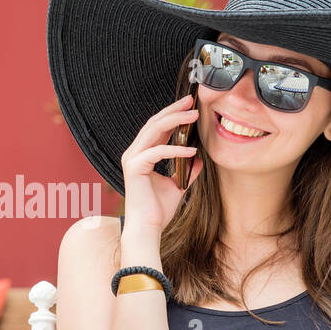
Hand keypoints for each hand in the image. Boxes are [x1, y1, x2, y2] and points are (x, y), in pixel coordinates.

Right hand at [119, 93, 202, 238]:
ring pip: (154, 130)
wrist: (148, 228)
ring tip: (194, 115)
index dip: (172, 114)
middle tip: (192, 100)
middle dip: (174, 110)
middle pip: (154, 123)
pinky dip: (176, 149)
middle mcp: (134, 153)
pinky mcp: (135, 167)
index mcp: (141, 155)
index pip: (157, 128)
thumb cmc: (158, 210)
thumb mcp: (178, 185)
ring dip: (176, 120)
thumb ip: (186, 170)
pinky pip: (158, 151)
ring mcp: (132, 159)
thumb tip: (198, 158)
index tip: (190, 105)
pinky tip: (192, 150)